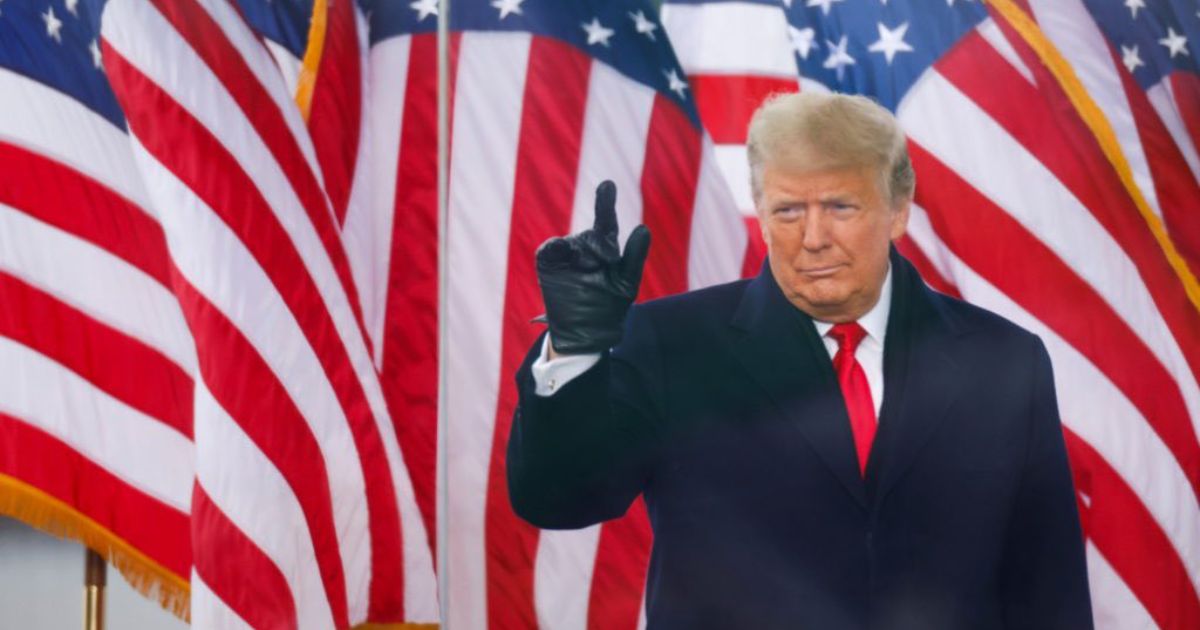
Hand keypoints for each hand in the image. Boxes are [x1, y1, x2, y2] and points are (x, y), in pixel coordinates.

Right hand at [535, 180, 650, 354]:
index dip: (605, 202)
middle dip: (599, 245)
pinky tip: (562, 251)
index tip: (608, 184)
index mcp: (606, 248)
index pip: (606, 221)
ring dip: (580, 253)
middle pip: (592, 234)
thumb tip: (643, 228)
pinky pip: (550, 249)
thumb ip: (634, 256)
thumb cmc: (609, 306)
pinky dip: (555, 248)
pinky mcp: (548, 263)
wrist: (584, 332)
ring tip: (588, 273)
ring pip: (571, 242)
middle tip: (606, 260)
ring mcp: (565, 254)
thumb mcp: (626, 283)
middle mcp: (585, 247)